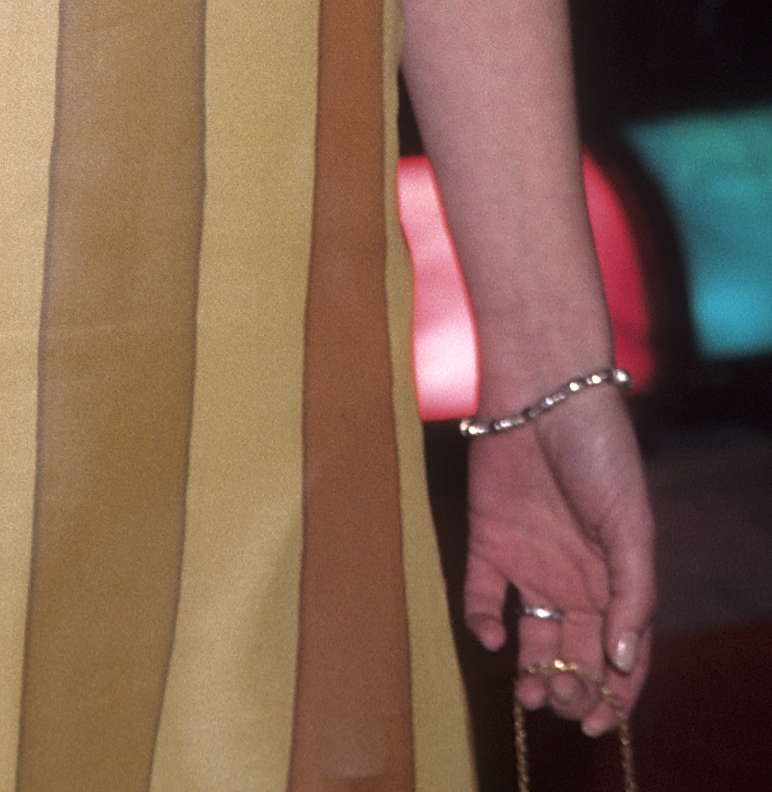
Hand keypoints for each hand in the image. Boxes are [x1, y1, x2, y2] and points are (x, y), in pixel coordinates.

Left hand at [463, 390, 654, 735]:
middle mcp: (574, 580)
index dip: (616, 693)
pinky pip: (484, 598)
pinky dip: (484, 623)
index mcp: (615, 580)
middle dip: (573, 688)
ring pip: (531, 639)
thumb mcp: (631, 525)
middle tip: (564, 704)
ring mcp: (530, 563)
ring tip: (530, 694)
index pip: (619, 653)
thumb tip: (624, 659)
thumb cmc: (600, 453)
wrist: (543, 393)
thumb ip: (632, 594)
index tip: (603, 724)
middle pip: (575, 654)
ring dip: (531, 672)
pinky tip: (493, 635)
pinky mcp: (488, 543)